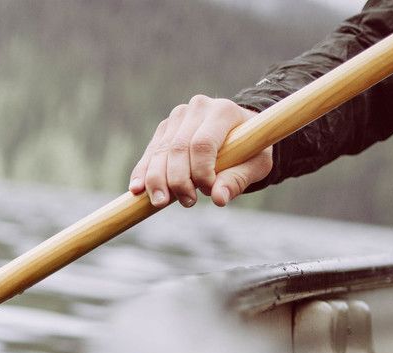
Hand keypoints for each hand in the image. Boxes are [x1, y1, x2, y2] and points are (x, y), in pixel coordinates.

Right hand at [129, 96, 273, 207]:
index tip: (207, 192)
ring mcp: (177, 117)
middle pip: (177, 148)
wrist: (239, 134)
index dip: (200, 171)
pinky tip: (137, 190)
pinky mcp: (164, 129)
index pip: (202, 143)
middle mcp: (197, 108)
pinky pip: (150, 154)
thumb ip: (238, 180)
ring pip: (160, 152)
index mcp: (223, 111)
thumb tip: (219, 199)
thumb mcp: (255, 165)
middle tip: (187, 203)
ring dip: (157, 180)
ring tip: (161, 202)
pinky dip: (143, 173)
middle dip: (177, 180)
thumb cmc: (250, 151)